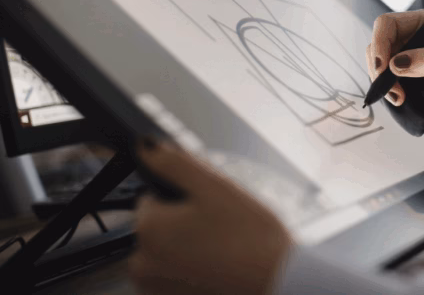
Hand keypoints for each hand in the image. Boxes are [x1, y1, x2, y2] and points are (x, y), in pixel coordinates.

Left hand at [130, 140, 290, 294]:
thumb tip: (144, 146)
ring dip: (187, 250)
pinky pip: (174, 278)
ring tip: (222, 250)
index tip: (209, 209)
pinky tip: (218, 269)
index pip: (151, 199)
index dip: (182, 199)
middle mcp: (142, 263)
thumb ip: (174, 163)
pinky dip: (192, 273)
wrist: (277, 283)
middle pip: (156, 228)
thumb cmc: (252, 238)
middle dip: (182, 225)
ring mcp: (154, 289)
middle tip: (221, 229)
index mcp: (148, 228)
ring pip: (165, 254)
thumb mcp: (215, 187)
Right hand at [366, 9, 423, 105]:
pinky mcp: (395, 66)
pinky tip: (397, 97)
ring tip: (399, 98)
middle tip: (392, 91)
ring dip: (381, 80)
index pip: (387, 23)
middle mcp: (407, 32)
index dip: (379, 43)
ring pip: (375, 60)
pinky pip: (380, 73)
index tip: (382, 68)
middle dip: (379, 67)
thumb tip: (396, 63)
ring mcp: (399, 49)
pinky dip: (385, 86)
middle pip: (377, 43)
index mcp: (421, 22)